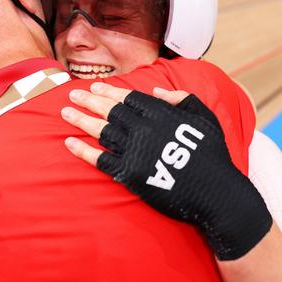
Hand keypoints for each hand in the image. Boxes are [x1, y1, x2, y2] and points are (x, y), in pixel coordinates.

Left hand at [61, 83, 271, 259]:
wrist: (217, 194)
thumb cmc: (213, 155)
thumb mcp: (205, 118)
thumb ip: (182, 100)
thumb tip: (156, 91)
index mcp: (162, 114)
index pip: (128, 98)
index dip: (110, 91)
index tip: (95, 86)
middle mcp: (145, 129)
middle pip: (110, 110)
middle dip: (89, 100)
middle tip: (72, 93)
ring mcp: (136, 152)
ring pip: (101, 131)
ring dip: (81, 120)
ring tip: (65, 112)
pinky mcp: (130, 175)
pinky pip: (101, 160)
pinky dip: (83, 151)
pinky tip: (69, 143)